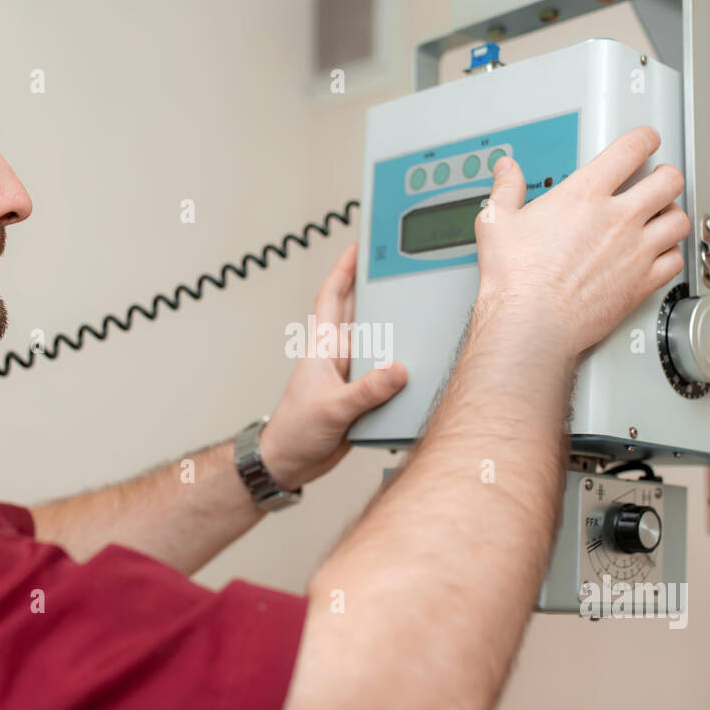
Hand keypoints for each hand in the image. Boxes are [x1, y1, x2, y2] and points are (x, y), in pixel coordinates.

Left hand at [259, 243, 406, 490]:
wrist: (289, 463)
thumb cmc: (294, 432)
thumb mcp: (332, 409)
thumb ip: (366, 392)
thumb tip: (398, 371)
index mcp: (324, 349)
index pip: (333, 299)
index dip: (344, 270)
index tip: (358, 246)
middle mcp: (339, 357)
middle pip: (361, 314)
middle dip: (376, 289)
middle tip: (400, 267)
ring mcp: (351, 376)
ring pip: (378, 345)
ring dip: (395, 330)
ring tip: (420, 311)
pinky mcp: (362, 397)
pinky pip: (386, 375)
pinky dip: (402, 368)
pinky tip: (420, 365)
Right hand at [473, 126, 689, 354]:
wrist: (530, 323)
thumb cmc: (516, 279)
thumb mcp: (498, 222)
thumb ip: (506, 190)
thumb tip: (507, 171)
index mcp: (585, 195)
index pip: (631, 150)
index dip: (645, 139)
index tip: (646, 140)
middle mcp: (617, 218)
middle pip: (668, 181)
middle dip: (667, 175)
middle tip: (661, 177)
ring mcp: (635, 251)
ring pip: (678, 220)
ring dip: (673, 214)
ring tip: (664, 215)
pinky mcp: (641, 283)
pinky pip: (675, 261)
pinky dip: (671, 254)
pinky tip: (661, 254)